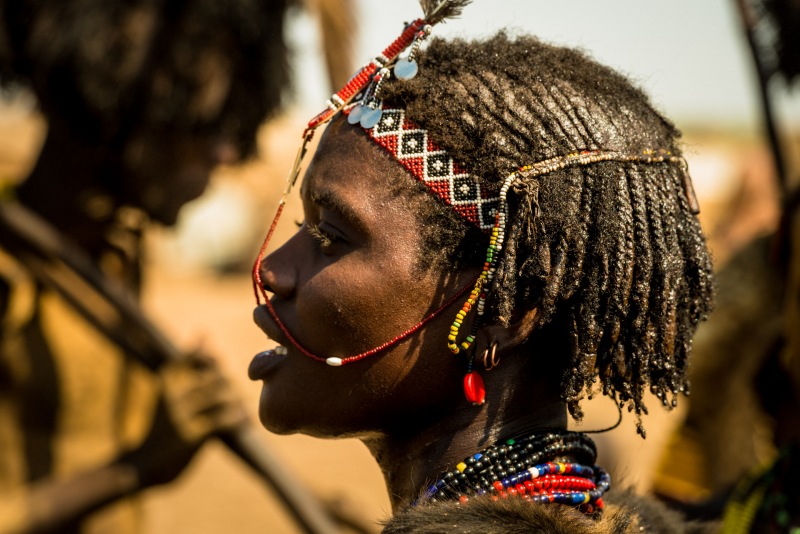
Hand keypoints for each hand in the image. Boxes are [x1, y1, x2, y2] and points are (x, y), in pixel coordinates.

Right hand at [119, 350, 247, 487]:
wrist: (141, 464)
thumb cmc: (162, 422)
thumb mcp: (169, 388)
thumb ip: (189, 363)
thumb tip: (204, 332)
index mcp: (168, 378)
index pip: (197, 356)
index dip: (213, 362)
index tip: (216, 373)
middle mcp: (174, 393)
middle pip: (217, 377)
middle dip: (230, 386)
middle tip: (233, 396)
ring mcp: (182, 414)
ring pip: (223, 396)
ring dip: (237, 402)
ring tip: (240, 408)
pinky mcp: (191, 435)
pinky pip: (224, 420)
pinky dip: (238, 419)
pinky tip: (244, 422)